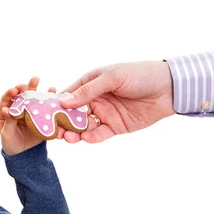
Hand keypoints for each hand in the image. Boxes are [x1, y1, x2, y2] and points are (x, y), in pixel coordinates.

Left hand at [0, 77, 55, 155]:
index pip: (7, 98)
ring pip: (34, 99)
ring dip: (42, 91)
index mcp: (6, 111)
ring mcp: (29, 112)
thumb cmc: (10, 143)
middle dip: (28, 86)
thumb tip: (6, 109)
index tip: (16, 89)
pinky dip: (50, 102)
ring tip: (50, 86)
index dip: (11, 92)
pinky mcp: (39, 117)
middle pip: (22, 94)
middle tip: (35, 79)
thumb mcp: (7, 133)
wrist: (22, 154)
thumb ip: (8, 121)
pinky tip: (56, 95)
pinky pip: (44, 109)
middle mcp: (18, 108)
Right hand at [57, 61, 175, 142]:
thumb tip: (63, 101)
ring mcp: (104, 114)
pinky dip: (91, 138)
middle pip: (72, 114)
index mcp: (90, 83)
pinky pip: (99, 134)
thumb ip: (88, 91)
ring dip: (75, 133)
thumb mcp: (112, 78)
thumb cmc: (140, 75)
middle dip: (62, 123)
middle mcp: (94, 99)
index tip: (44, 115)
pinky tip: (86, 138)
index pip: (68, 96)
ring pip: (83, 126)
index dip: (56, 106)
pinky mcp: (115, 127)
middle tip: (55, 132)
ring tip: (68, 138)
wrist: (169, 88)